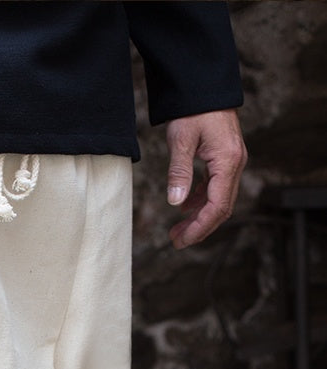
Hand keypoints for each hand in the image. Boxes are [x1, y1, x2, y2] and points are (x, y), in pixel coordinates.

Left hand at [165, 109, 246, 249]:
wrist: (203, 85)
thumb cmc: (193, 109)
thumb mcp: (181, 140)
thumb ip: (179, 172)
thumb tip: (176, 202)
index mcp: (228, 161)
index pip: (217, 206)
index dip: (200, 227)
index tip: (182, 241)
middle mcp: (235, 163)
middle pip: (221, 208)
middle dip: (199, 227)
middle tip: (176, 240)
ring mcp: (232, 161)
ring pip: (219, 199)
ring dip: (199, 216)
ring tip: (177, 228)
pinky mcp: (225, 157)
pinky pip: (216, 187)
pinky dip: (201, 199)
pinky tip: (184, 206)